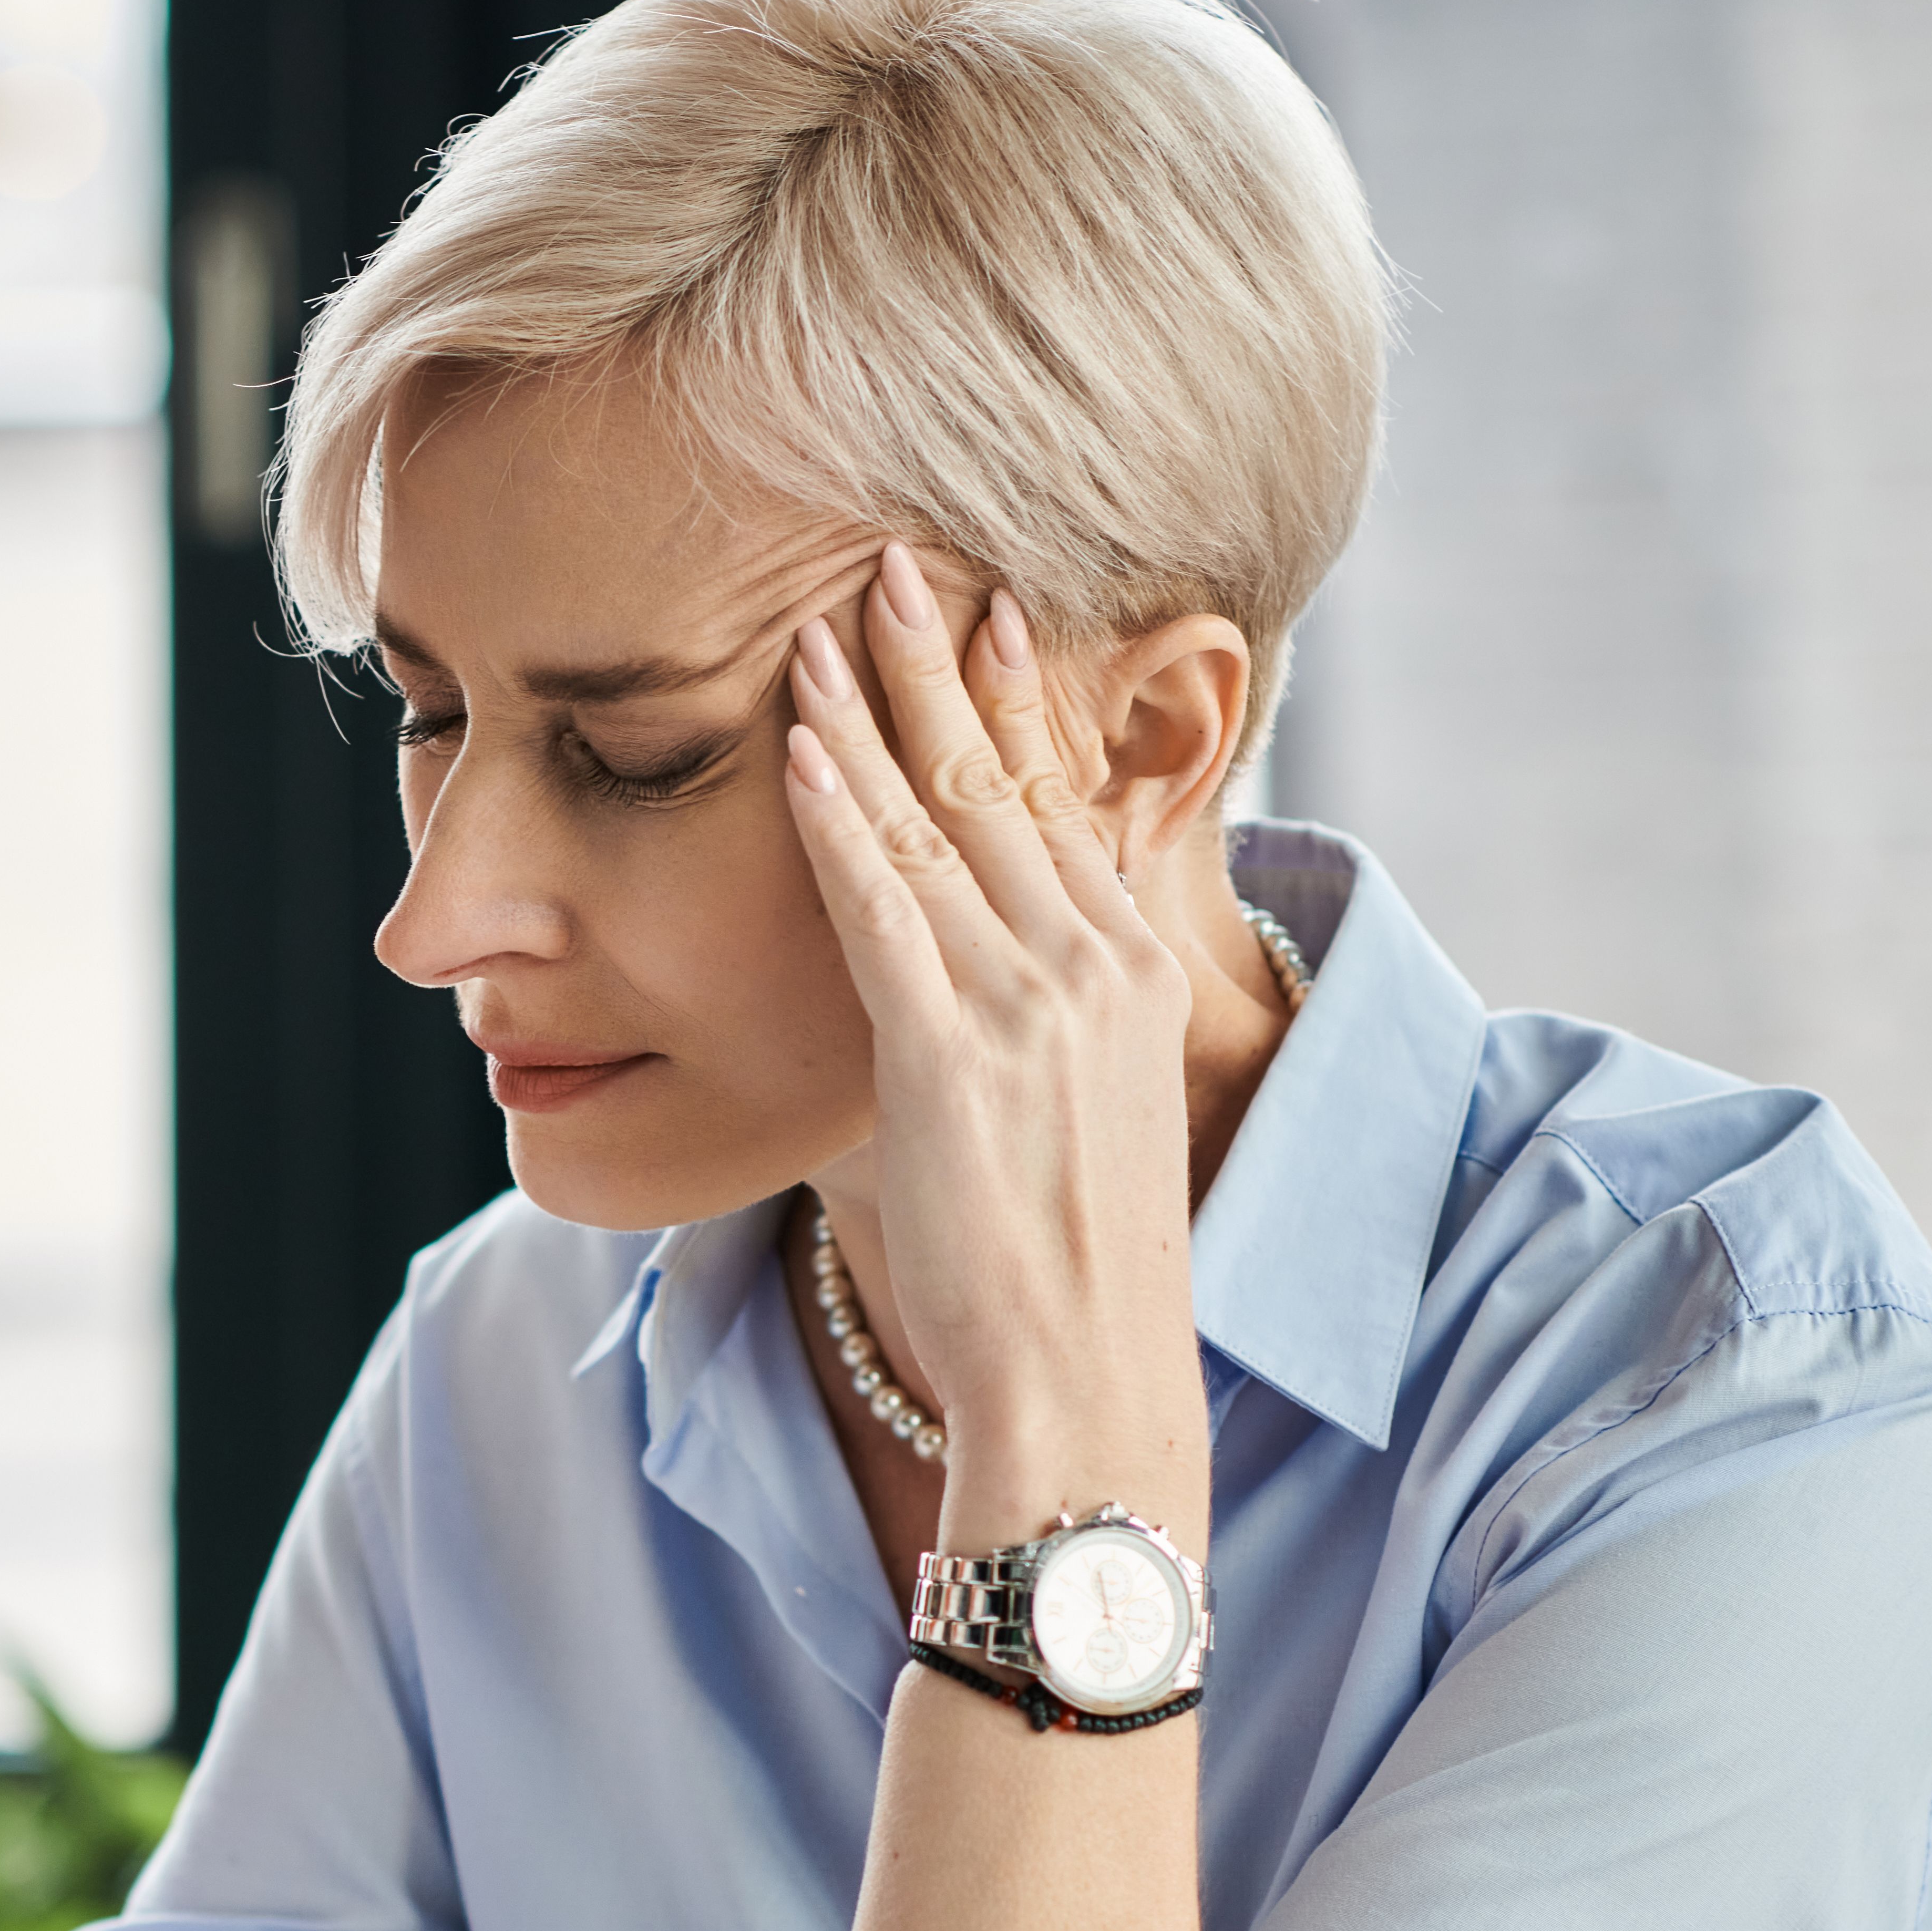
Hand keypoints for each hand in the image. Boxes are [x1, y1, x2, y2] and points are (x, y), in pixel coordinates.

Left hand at [779, 546, 1207, 1535]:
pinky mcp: (953, 1049)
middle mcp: (1092, 964)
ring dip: (877, 706)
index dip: (1020, 698)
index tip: (988, 610)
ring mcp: (1028, 1001)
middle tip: (902, 555)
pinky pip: (884, 902)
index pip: (1066, 801)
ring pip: (941, 816)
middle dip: (949, 660)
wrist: (1092, 1375)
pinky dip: (840, 814)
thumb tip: (1020, 982)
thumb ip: (1058, 1023)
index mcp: (1129, 974)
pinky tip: (802, 742)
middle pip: (1009, 777)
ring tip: (831, 609)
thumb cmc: (1077, 1270)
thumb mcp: (1092, 1112)